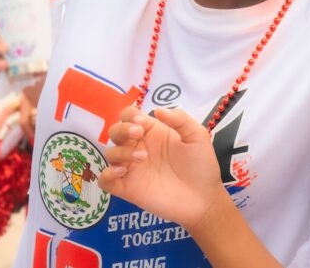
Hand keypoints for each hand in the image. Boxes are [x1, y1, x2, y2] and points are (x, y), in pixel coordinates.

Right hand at [99, 107, 224, 229]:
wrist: (204, 199)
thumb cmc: (201, 165)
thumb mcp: (197, 136)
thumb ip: (180, 119)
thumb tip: (158, 110)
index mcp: (152, 132)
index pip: (129, 116)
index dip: (130, 116)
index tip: (142, 123)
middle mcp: (138, 147)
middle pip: (115, 131)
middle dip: (122, 129)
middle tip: (138, 134)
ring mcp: (132, 169)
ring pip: (110, 153)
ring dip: (120, 151)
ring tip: (142, 157)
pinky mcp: (128, 189)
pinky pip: (105, 181)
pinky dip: (106, 175)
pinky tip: (121, 172)